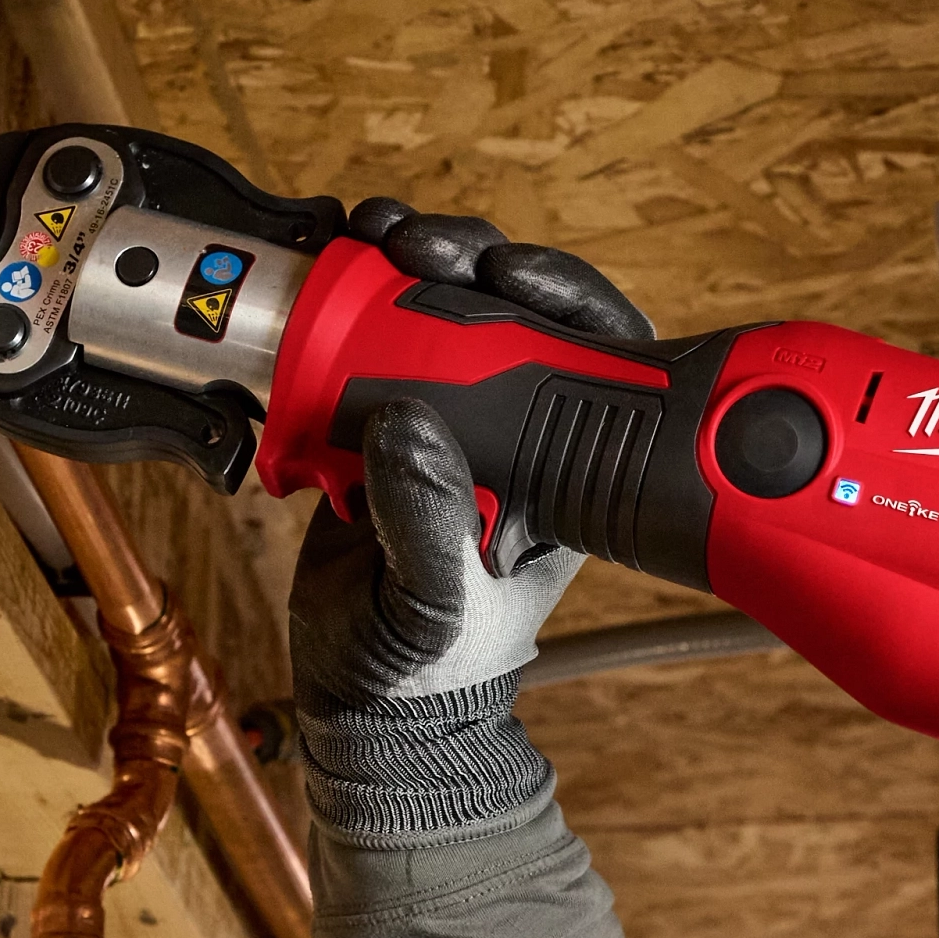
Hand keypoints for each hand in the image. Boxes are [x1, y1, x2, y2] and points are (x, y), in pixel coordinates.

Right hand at [286, 206, 650, 843]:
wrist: (365, 702)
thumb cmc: (424, 670)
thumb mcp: (429, 608)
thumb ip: (424, 526)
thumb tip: (404, 425)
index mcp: (567, 470)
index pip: (600, 355)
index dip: (565, 297)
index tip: (510, 278)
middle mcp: (524, 432)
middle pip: (526, 312)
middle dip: (480, 261)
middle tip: (425, 245)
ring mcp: (458, 421)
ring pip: (458, 314)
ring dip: (422, 263)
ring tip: (376, 235)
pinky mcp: (391, 421)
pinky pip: (385, 341)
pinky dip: (362, 296)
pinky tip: (338, 264)